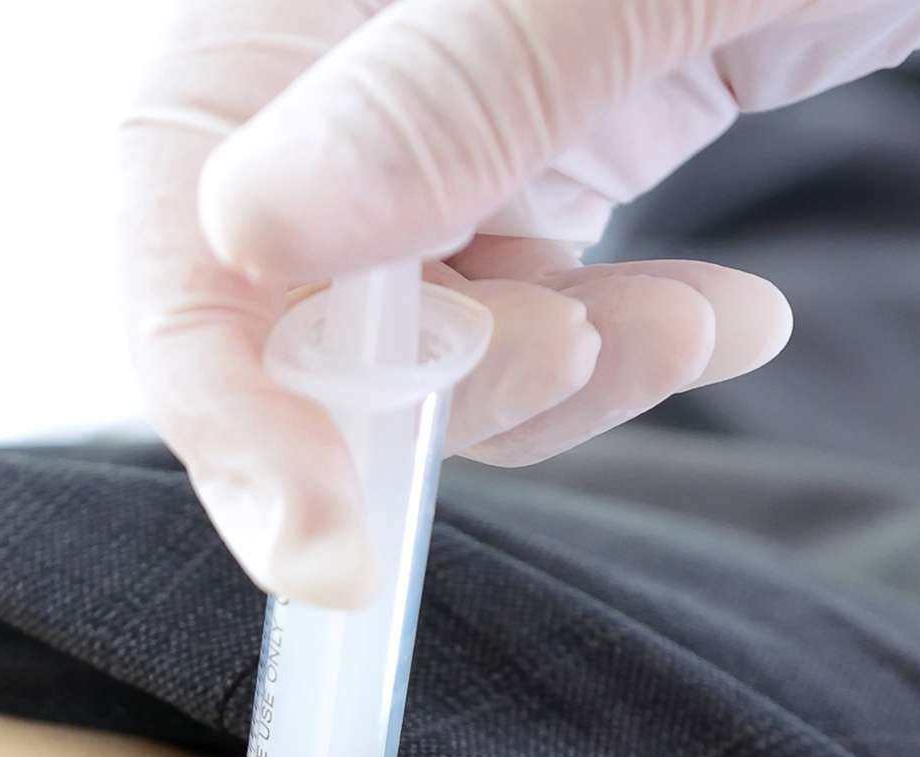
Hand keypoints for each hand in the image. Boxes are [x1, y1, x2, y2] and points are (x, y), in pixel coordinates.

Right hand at [118, 0, 919, 604]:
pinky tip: (733, 316)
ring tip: (697, 325)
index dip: (222, 384)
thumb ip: (465, 80)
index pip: (186, 192)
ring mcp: (469, 87)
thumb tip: (254, 229)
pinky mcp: (566, 134)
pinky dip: (610, 349)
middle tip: (573, 360)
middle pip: (282, 283)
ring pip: (409, 319)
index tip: (322, 543)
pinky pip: (523, 295)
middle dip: (414, 386)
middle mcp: (367, 33)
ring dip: (539, 378)